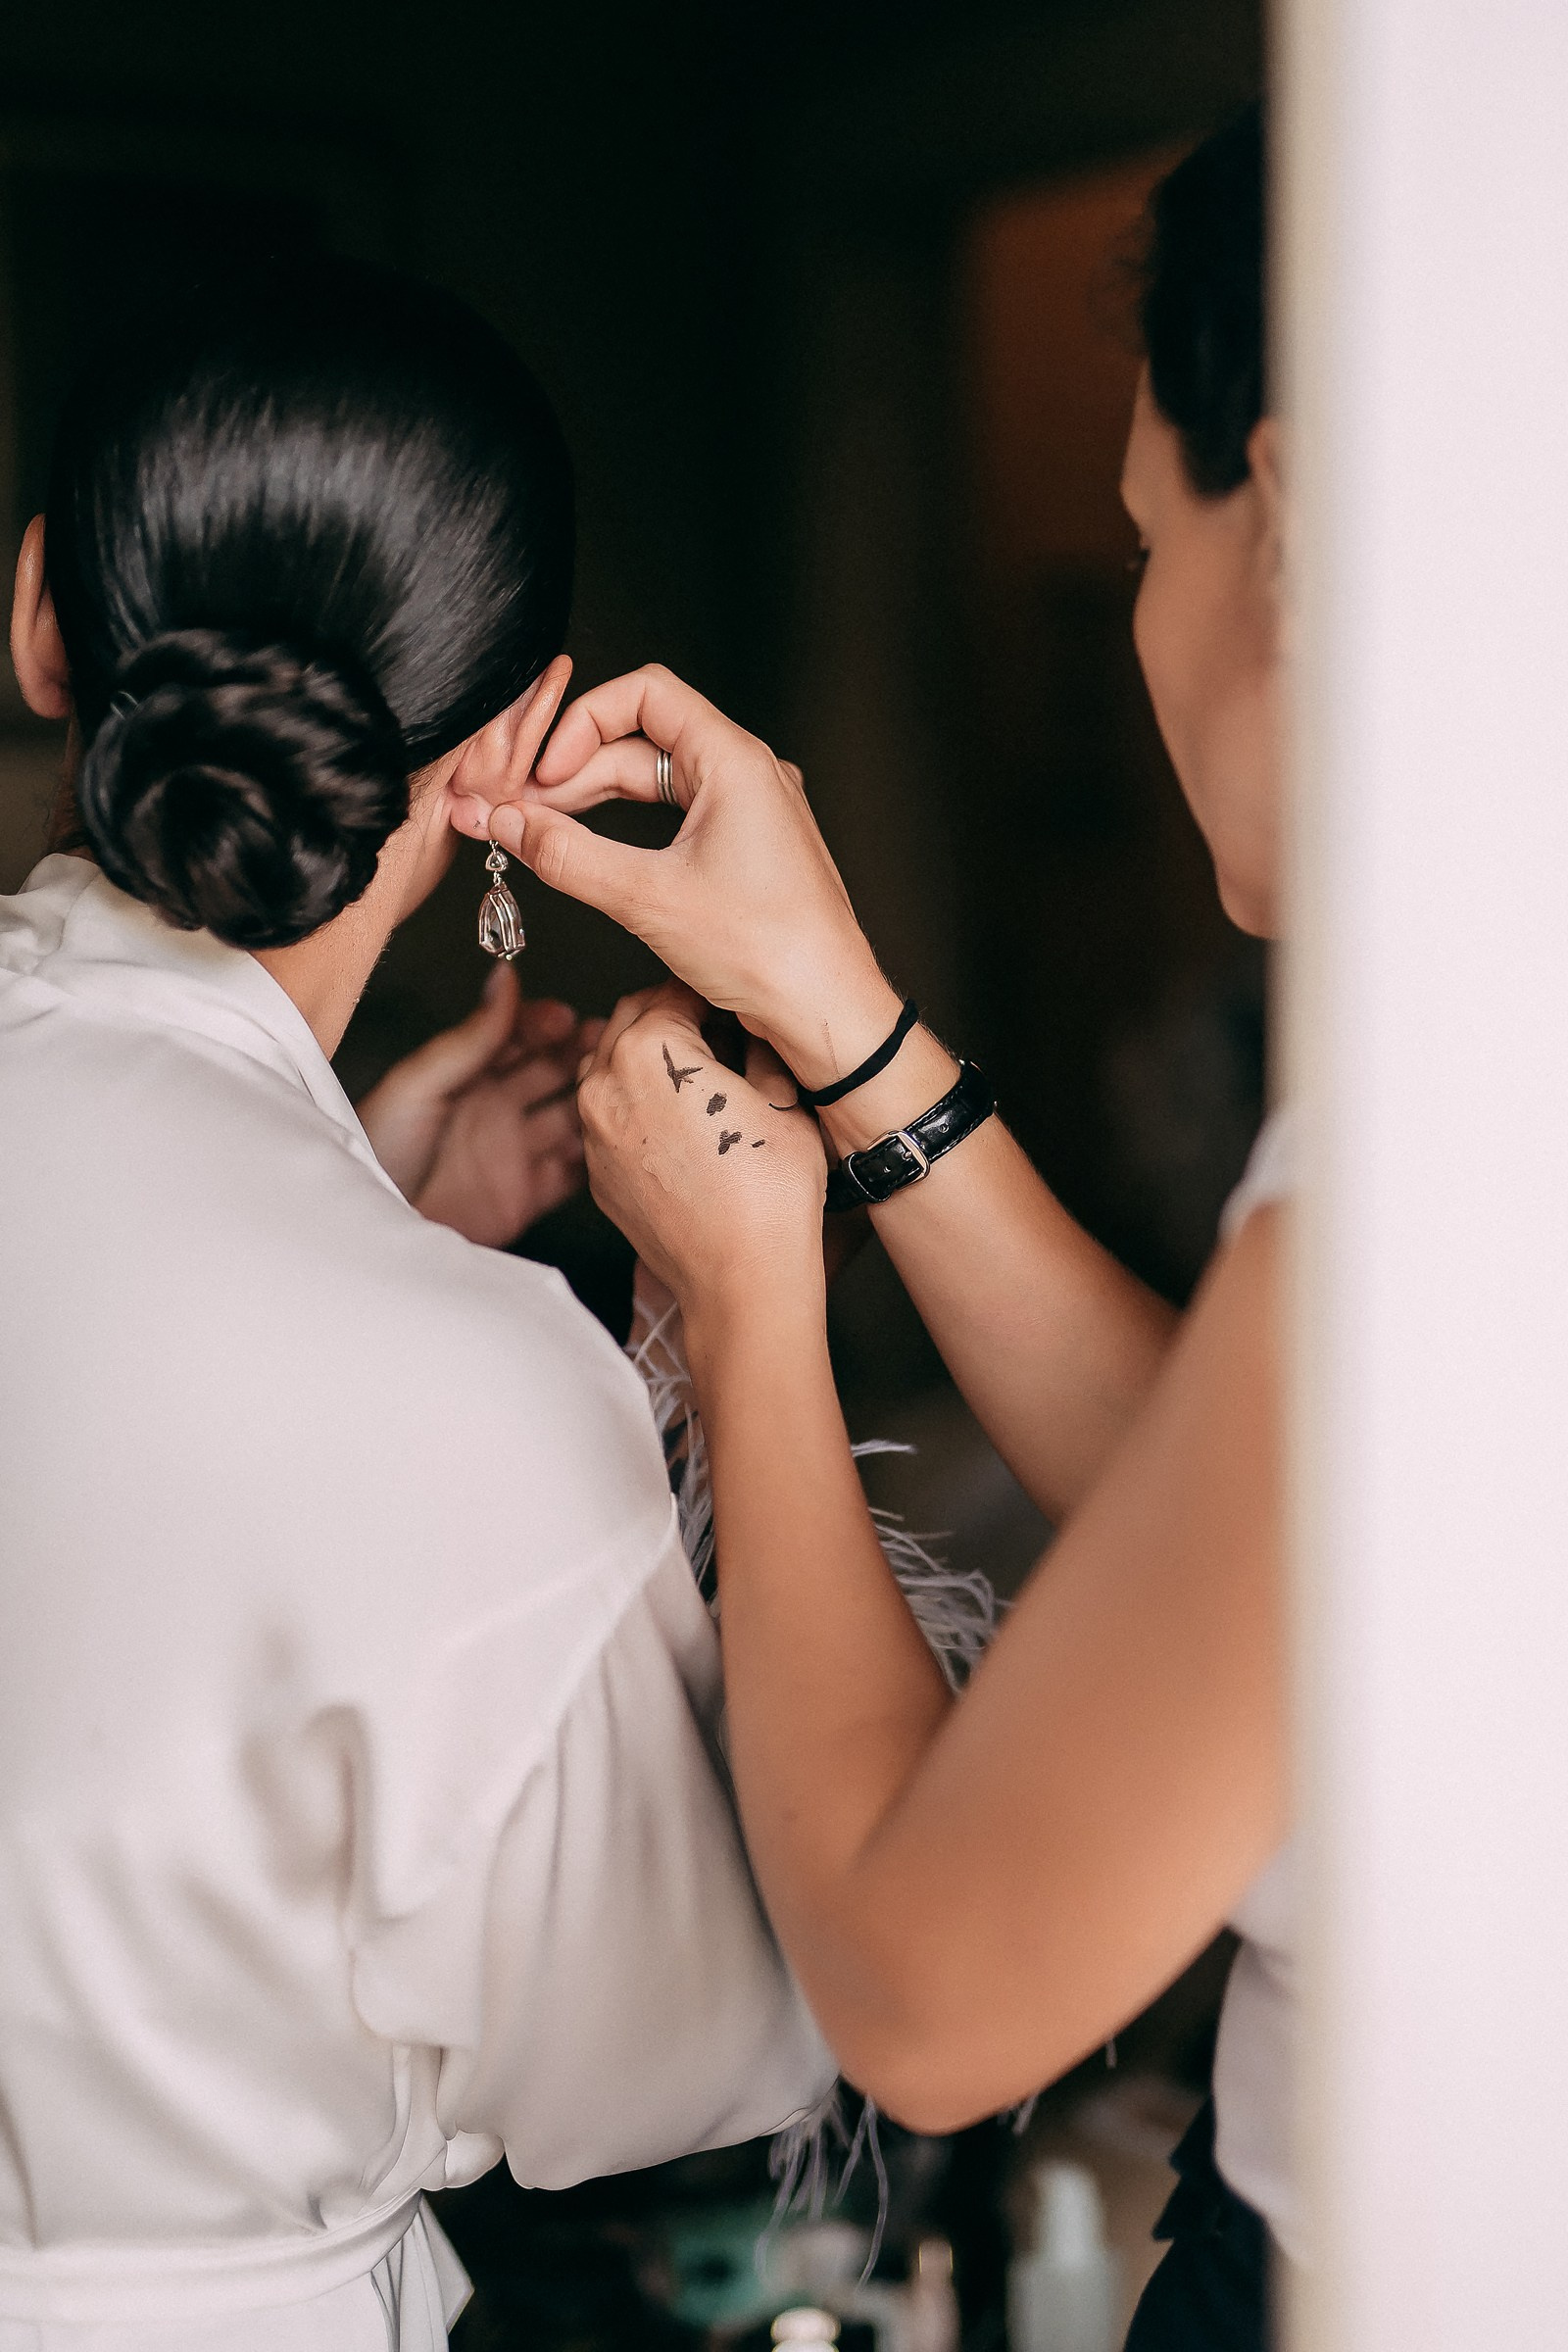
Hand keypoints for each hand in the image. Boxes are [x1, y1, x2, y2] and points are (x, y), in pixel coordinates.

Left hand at [357, 966, 595, 1247]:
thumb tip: (504, 978)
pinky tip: (609, 1141)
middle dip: (581, 1054)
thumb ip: (470, 1037)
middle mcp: (495, 1108)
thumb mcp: (419, 1083)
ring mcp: (514, 1151)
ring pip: (570, 1118)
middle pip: (552, 1072)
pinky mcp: (525, 1197)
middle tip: (606, 1044)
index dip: (545, 1024)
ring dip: (593, 1102)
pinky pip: (572, 1175)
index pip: (518, 1036)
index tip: (567, 1019)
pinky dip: (594, 1160)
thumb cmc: (377, 1151)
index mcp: (467, 1075)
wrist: (371, 1229)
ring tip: (616, 1089)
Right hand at [450, 665, 903, 1094]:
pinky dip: (629, 830)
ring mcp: (751, 810)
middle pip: (642, 740)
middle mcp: (748, 773)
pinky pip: (677, 818)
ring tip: (543, 834)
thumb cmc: (768, 951)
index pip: (645, 694)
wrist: (826, 1010)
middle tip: (521, 812)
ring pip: (656, 782)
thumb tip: (509, 824)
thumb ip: (568, 855)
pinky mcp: (747, 848)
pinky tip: (591, 854)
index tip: (543, 771)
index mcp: (736, 760)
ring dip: (596, 802)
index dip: (582, 721)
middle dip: (575, 771)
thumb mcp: (648, 898)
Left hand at [578, 980, 828, 1314]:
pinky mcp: (595, 1171)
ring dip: (646, 1056)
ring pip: (610, 1064)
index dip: (714, 990)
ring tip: (697, 1075)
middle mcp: (605, 1083)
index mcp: (649, 1050)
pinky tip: (678, 1120)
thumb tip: (753, 1021)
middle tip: (720, 1031)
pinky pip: (606, 1115)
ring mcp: (593, 1130)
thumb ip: (760, 1042)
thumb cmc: (769, 1195)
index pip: (676, 989)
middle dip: (674, 1016)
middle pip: (632, 1017)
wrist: (740, 1278)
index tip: (735, 998)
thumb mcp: (783, 1096)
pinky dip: (634, 1103)